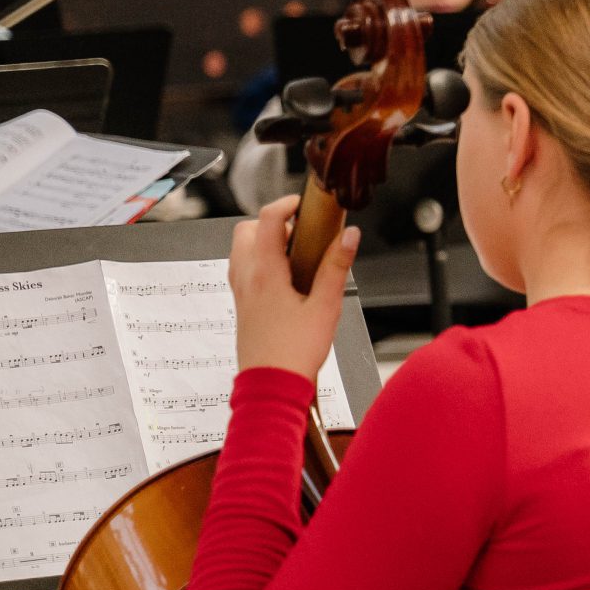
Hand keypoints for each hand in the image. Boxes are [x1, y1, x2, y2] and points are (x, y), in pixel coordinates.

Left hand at [229, 197, 356, 381]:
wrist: (271, 385)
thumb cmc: (295, 351)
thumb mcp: (326, 306)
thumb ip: (337, 267)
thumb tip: (349, 235)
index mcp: (265, 273)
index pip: (268, 220)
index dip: (287, 205)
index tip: (305, 205)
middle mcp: (246, 278)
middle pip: (246, 230)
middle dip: (272, 222)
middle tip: (301, 233)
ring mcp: (240, 292)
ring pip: (241, 249)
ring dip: (264, 241)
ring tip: (296, 255)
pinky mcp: (242, 304)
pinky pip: (243, 269)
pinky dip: (260, 260)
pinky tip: (287, 278)